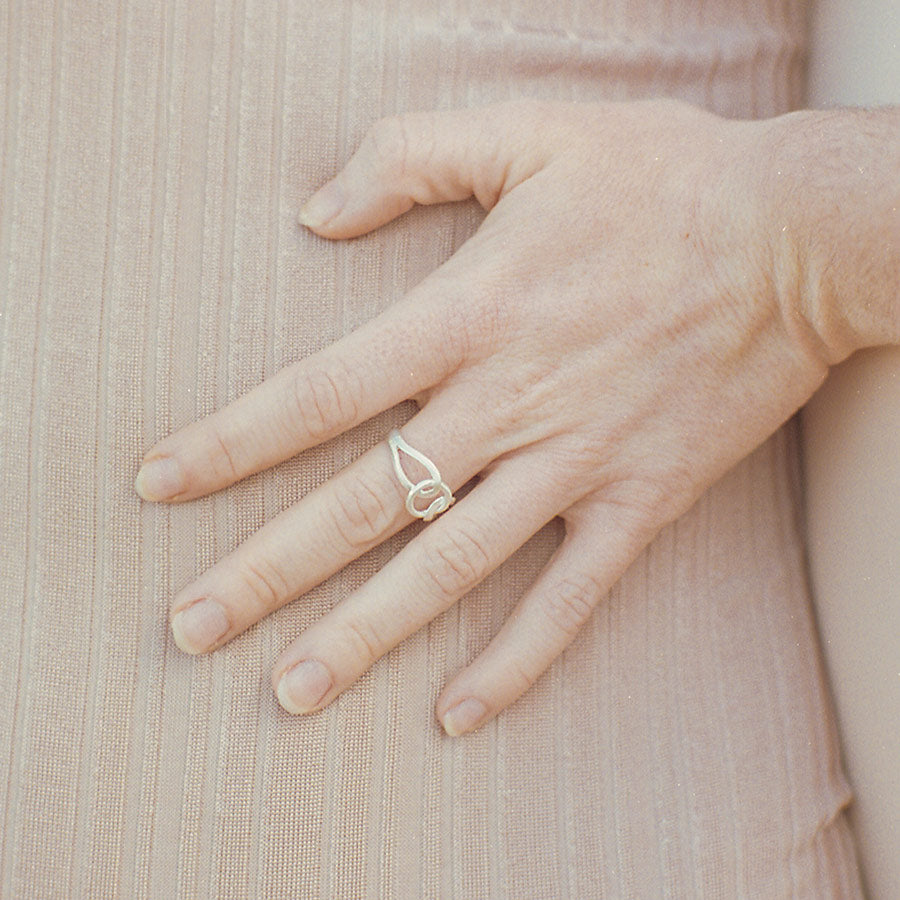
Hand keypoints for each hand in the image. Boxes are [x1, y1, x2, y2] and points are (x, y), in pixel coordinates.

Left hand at [135, 98, 830, 735]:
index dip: (229, 443)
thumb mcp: (530, 131)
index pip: (318, 395)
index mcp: (468, 315)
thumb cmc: (662, 179)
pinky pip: (570, 597)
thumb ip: (410, 157)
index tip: (160, 484)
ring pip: (449, 568)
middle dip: (266, 569)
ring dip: (364, 634)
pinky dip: (515, 659)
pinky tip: (458, 712)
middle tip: (190, 629)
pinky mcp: (640, 501)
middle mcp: (507, 403)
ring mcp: (575, 462)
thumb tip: (316, 213)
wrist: (797, 238)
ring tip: (291, 692)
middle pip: (362, 504)